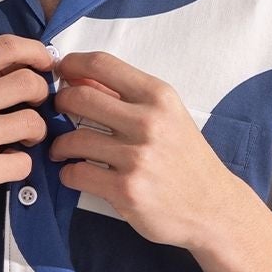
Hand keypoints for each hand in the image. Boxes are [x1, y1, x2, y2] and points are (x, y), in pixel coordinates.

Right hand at [0, 34, 57, 232]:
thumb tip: (24, 66)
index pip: (3, 47)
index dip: (34, 51)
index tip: (45, 64)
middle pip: (28, 83)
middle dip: (40, 96)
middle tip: (30, 109)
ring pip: (32, 123)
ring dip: (34, 133)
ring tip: (20, 141)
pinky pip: (24, 162)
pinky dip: (20, 165)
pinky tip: (4, 165)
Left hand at [47, 50, 247, 249]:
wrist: (213, 208)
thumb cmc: (186, 160)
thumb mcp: (168, 116)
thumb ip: (127, 96)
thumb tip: (79, 76)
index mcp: (159, 96)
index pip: (102, 64)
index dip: (71, 64)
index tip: (61, 73)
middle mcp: (149, 122)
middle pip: (79, 97)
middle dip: (59, 104)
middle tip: (58, 114)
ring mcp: (137, 157)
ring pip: (72, 139)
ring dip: (60, 145)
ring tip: (63, 150)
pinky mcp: (126, 190)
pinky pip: (76, 173)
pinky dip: (68, 173)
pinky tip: (76, 174)